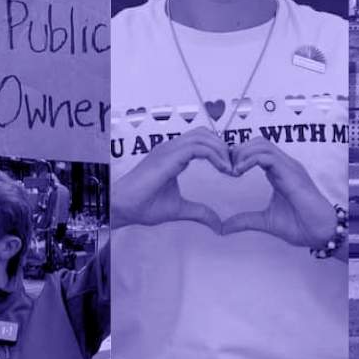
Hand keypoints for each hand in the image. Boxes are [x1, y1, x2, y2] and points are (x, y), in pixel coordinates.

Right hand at [111, 127, 231, 234]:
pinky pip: (198, 147)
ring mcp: (169, 149)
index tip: (231, 170)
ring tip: (231, 169)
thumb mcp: (180, 209)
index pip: (202, 142)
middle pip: (205, 134)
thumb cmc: (143, 206)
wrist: (123, 207)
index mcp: (173, 156)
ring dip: (222, 150)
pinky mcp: (168, 156)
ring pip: (203, 137)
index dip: (219, 152)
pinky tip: (223, 169)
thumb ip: (200, 212)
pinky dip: (215, 155)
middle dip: (224, 147)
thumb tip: (218, 224)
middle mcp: (171, 148)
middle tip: (235, 167)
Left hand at [221, 138, 337, 247]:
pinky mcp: (291, 172)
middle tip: (226, 169)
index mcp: (278, 172)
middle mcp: (284, 165)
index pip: (256, 150)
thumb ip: (245, 221)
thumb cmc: (300, 225)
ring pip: (261, 144)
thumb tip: (224, 228)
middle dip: (238, 151)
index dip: (238, 156)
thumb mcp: (265, 221)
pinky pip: (267, 156)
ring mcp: (289, 166)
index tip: (226, 171)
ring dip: (242, 153)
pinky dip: (249, 160)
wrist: (321, 232)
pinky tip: (239, 172)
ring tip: (233, 171)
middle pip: (257, 142)